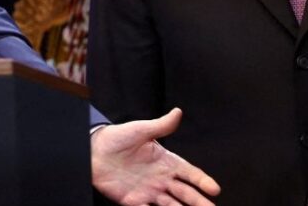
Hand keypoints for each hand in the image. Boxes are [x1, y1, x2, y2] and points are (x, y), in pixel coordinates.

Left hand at [91, 108, 219, 205]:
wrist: (92, 149)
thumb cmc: (117, 137)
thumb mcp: (140, 130)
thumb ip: (160, 125)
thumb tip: (177, 112)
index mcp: (166, 162)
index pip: (189, 173)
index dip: (202, 181)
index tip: (214, 189)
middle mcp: (161, 179)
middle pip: (185, 193)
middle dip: (199, 201)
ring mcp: (149, 191)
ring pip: (171, 205)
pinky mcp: (133, 201)